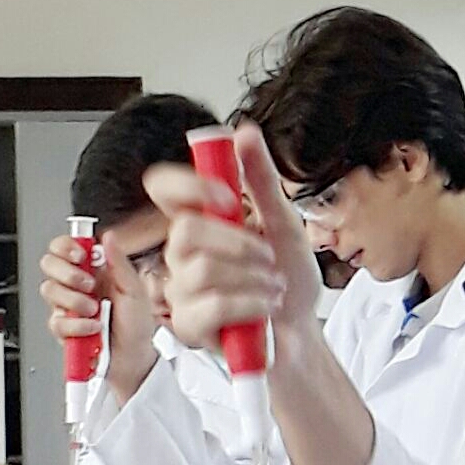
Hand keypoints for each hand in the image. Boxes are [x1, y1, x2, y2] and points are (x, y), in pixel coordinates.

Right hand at [40, 235, 156, 401]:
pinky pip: (56, 321)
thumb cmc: (136, 325)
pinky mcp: (62, 328)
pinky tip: (92, 328)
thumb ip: (119, 263)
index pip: (64, 247)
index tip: (81, 256)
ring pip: (49, 290)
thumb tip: (108, 237)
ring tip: (95, 312)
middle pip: (48, 263)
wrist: (134, 358)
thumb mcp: (135, 290)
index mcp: (93, 271)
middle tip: (89, 286)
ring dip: (75, 301)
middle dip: (68, 274)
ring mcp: (66, 306)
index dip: (66, 246)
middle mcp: (76, 286)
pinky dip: (77, 325)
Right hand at [152, 123, 322, 365]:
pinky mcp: (188, 324)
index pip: (163, 188)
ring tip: (272, 287)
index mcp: (202, 222)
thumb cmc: (289, 281)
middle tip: (268, 258)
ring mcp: (181, 288)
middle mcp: (183, 252)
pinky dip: (251, 303)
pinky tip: (265, 308)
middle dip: (239, 243)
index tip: (227, 196)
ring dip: (253, 278)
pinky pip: (211, 304)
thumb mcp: (284, 223)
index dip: (187, 184)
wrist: (302, 333)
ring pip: (201, 269)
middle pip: (185, 230)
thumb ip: (260, 180)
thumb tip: (245, 132)